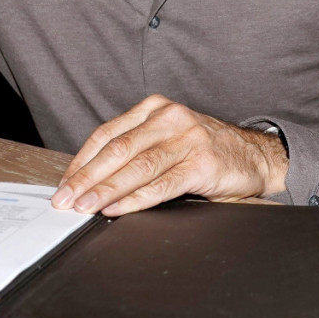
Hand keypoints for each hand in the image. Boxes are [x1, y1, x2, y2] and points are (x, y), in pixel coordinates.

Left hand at [51, 95, 287, 215]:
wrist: (254, 155)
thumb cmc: (204, 150)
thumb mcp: (167, 138)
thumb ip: (136, 149)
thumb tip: (91, 179)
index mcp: (154, 108)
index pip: (107, 134)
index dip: (82, 161)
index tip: (63, 184)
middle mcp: (169, 118)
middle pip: (117, 149)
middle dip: (86, 177)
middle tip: (65, 199)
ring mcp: (186, 138)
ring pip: (136, 167)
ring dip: (105, 190)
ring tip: (84, 207)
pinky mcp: (201, 163)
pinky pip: (161, 184)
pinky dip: (135, 199)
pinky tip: (117, 209)